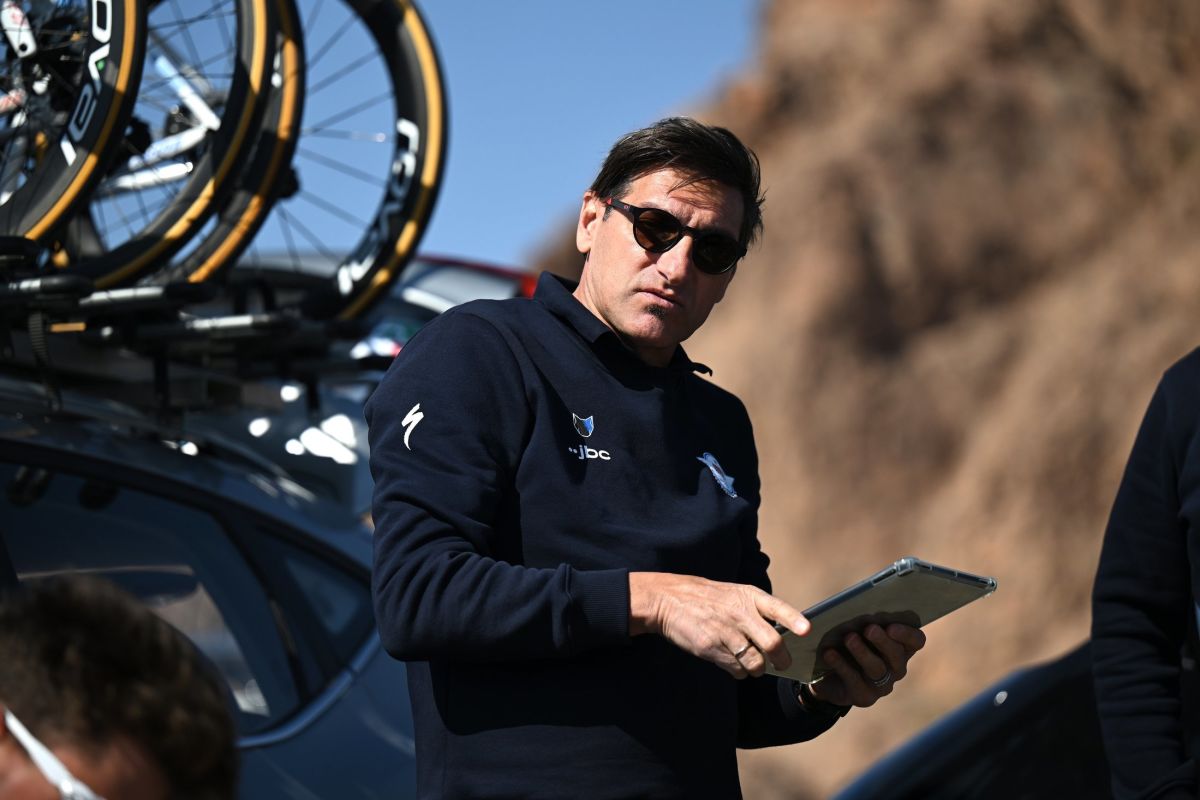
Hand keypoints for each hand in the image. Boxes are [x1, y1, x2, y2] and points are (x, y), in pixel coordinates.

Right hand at [629, 572, 809, 678]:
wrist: (668, 600)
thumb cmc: (708, 598)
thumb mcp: (734, 594)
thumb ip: (756, 612)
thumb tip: (780, 639)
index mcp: (748, 596)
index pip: (778, 608)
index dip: (794, 620)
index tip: (807, 631)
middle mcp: (739, 613)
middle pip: (772, 643)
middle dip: (782, 659)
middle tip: (783, 664)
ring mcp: (725, 631)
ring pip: (756, 663)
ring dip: (758, 669)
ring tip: (753, 664)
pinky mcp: (711, 648)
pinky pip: (736, 669)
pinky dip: (739, 672)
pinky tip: (732, 662)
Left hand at [809, 623, 925, 707]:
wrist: (829, 677)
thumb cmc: (847, 644)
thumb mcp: (855, 628)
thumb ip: (861, 618)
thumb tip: (855, 604)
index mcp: (900, 647)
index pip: (916, 641)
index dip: (907, 634)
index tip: (891, 626)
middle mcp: (896, 667)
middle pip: (897, 655)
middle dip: (883, 641)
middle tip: (869, 628)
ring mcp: (881, 685)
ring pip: (877, 669)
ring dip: (862, 652)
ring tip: (849, 638)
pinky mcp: (863, 696)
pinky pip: (854, 681)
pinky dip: (841, 665)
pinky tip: (829, 653)